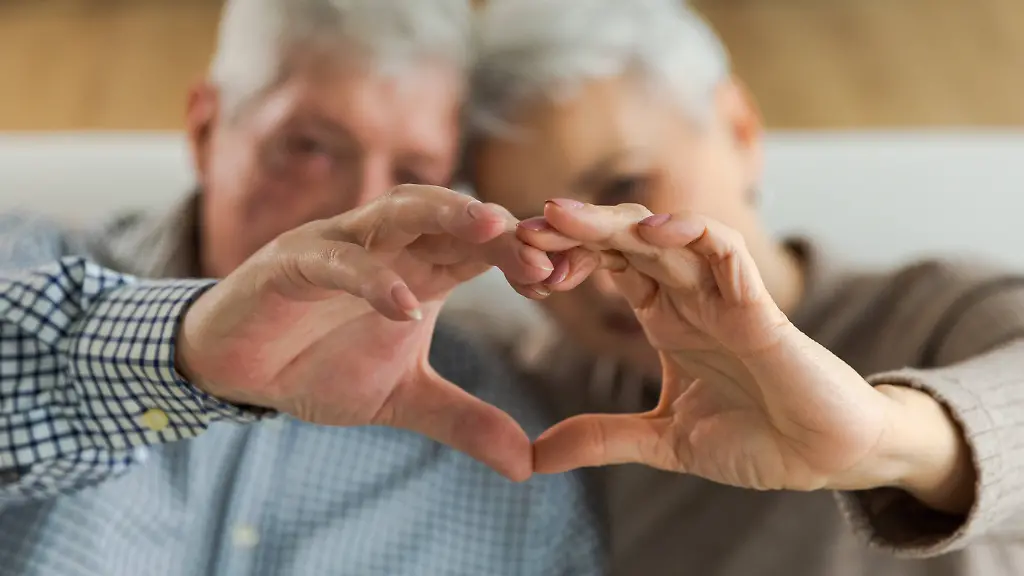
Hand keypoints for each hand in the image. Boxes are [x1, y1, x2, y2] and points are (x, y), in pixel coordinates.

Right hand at [175, 185, 553, 480]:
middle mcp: (387, 245)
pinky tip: (405, 306)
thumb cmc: (319, 366)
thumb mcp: (403, 399)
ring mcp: (339, 245)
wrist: (238, 370)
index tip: (566, 282)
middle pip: (452, 216)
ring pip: (398, 209)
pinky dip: (370, 277)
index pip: (483, 248)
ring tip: (492, 231)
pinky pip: (336, 259)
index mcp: (420, 268)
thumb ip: (463, 420)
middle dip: (499, 228)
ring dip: (447, 214)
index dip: (523, 257)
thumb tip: (527, 465)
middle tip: (545, 253)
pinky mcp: (292, 263)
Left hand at [517, 200, 913, 493]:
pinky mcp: (761, 307)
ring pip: (666, 236)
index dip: (564, 258)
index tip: (517, 266)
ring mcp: (724, 296)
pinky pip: (727, 253)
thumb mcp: (664, 441)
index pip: (608, 266)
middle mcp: (690, 296)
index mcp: (666, 317)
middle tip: (521, 226)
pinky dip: (693, 235)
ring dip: (614, 222)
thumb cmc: (756, 438)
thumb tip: (534, 457)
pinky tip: (652, 233)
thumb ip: (603, 439)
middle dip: (574, 229)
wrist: (824, 457)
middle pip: (626, 241)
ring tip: (563, 217)